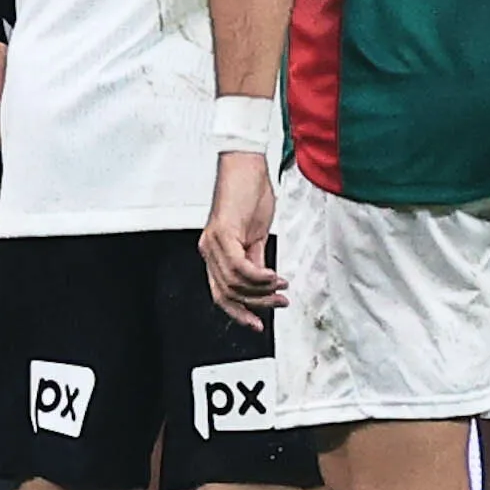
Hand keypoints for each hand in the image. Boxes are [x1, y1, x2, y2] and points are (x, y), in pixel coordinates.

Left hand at [199, 149, 281, 326]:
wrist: (246, 166)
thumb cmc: (250, 193)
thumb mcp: (254, 234)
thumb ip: (255, 260)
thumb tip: (263, 284)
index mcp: (214, 252)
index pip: (221, 294)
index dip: (239, 313)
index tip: (257, 324)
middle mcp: (208, 250)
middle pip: (229, 294)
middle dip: (257, 304)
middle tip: (279, 302)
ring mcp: (213, 243)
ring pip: (236, 284)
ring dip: (263, 291)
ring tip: (281, 286)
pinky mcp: (222, 234)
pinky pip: (241, 268)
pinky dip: (260, 277)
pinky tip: (274, 276)